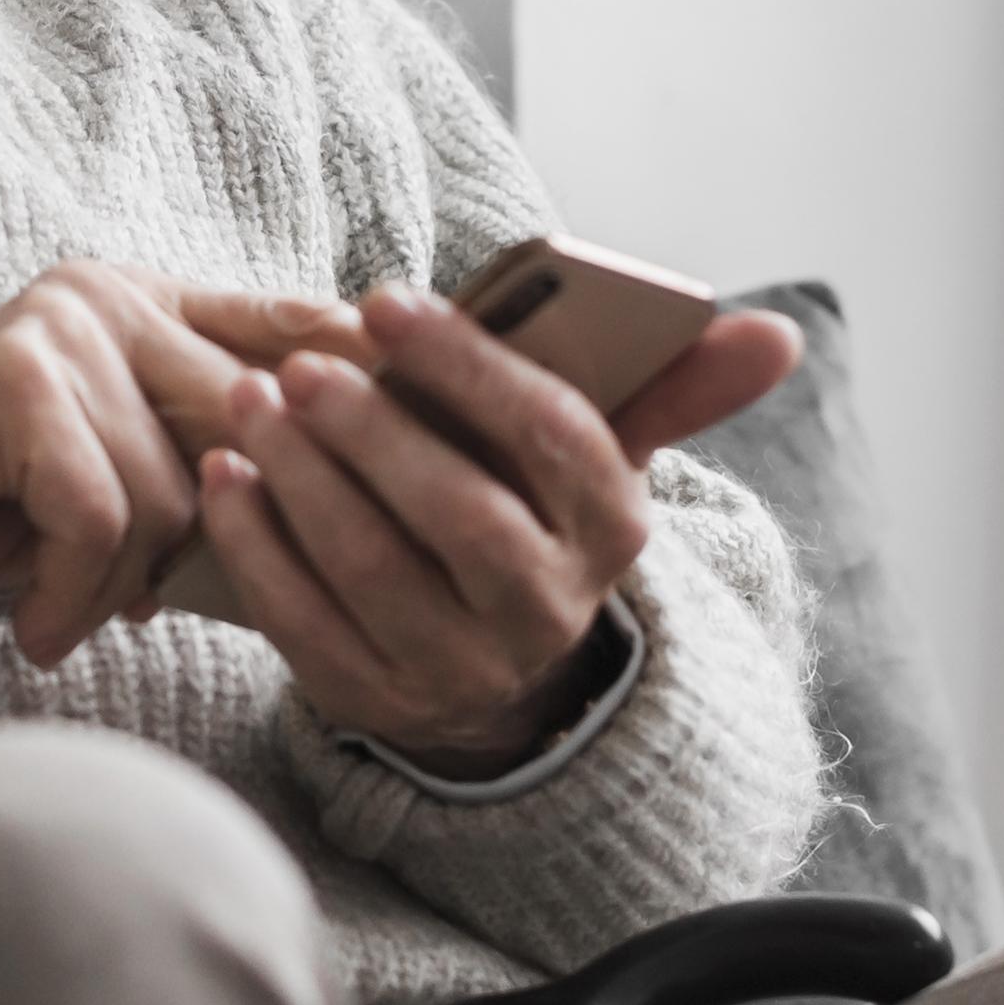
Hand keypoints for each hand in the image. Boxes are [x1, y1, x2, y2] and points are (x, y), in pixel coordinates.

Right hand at [0, 263, 376, 666]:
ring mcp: (62, 333)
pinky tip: (35, 622)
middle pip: (249, 421)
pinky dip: (71, 592)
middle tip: (186, 603)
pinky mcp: (19, 389)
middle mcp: (110, 297)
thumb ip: (203, 451)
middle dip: (240, 526)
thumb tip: (343, 491)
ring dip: (122, 583)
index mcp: (144, 300)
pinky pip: (102, 518)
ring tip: (64, 609)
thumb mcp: (111, 467)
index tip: (421, 422)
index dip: (357, 372)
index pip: (287, 324)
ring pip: (174, 492)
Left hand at [196, 284, 800, 772]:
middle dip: (374, 433)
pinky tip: (224, 474)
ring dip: (302, 480)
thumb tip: (779, 333)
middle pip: (462, 517)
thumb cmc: (531, 512)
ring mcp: (459, 668)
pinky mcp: (374, 702)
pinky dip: (256, 545)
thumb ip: (669, 386)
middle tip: (298, 364)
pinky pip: (304, 624)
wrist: (496, 672)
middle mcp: (547, 610)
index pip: (558, 440)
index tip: (387, 302)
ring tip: (248, 401)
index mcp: (611, 530)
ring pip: (374, 571)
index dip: (471, 370)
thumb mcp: (599, 456)